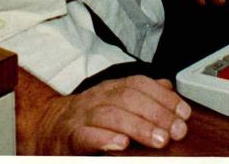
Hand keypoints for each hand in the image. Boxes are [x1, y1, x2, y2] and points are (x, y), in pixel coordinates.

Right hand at [23, 75, 190, 154]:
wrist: (45, 128)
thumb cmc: (86, 119)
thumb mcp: (113, 101)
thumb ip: (140, 95)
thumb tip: (169, 88)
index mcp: (110, 89)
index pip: (139, 84)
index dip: (163, 97)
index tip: (184, 113)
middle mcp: (97, 98)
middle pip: (128, 98)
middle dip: (156, 113)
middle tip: (176, 131)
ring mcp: (82, 117)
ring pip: (110, 115)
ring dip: (138, 127)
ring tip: (158, 140)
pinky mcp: (70, 137)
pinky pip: (86, 136)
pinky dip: (104, 139)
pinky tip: (121, 144)